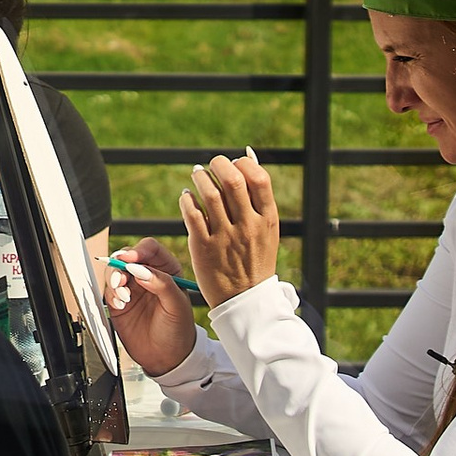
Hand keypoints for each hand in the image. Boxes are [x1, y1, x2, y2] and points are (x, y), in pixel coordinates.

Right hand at [105, 238, 200, 379]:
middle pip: (127, 257)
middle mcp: (147, 276)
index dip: (138, 251)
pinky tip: (121, 305)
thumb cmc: (179, 331)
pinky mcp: (119, 303)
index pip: (150, 250)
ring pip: (115, 272)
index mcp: (167, 270)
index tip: (130, 260)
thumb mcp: (177, 305)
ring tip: (122, 296)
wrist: (168, 359)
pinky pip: (109, 291)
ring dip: (115, 280)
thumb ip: (161, 284)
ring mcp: (132, 289)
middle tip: (120, 278)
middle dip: (120, 265)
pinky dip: (111, 294)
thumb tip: (140, 269)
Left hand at [179, 150, 282, 308]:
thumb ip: (258, 194)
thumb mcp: (267, 228)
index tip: (234, 165)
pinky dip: (187, 198)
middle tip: (211, 165)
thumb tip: (247, 154)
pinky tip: (188, 196)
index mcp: (268, 220)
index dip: (243, 164)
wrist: (245, 300)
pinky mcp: (204, 247)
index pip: (259, 178)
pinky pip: (192, 213)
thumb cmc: (255, 258)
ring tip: (198, 175)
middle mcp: (248, 226)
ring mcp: (226, 237)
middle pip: (233, 180)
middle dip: (219, 164)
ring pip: (209, 193)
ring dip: (200, 177)